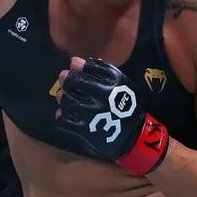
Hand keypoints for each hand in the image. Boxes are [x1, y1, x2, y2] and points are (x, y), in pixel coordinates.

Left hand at [55, 57, 170, 174]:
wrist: (134, 135)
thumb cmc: (127, 106)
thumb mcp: (122, 84)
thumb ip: (101, 71)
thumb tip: (75, 61)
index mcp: (114, 82)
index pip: (90, 68)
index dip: (78, 66)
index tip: (73, 66)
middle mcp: (102, 95)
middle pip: (75, 82)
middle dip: (66, 79)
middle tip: (64, 78)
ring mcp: (92, 112)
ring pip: (68, 99)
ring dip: (62, 96)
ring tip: (62, 95)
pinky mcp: (85, 128)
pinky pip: (67, 118)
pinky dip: (62, 114)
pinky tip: (63, 112)